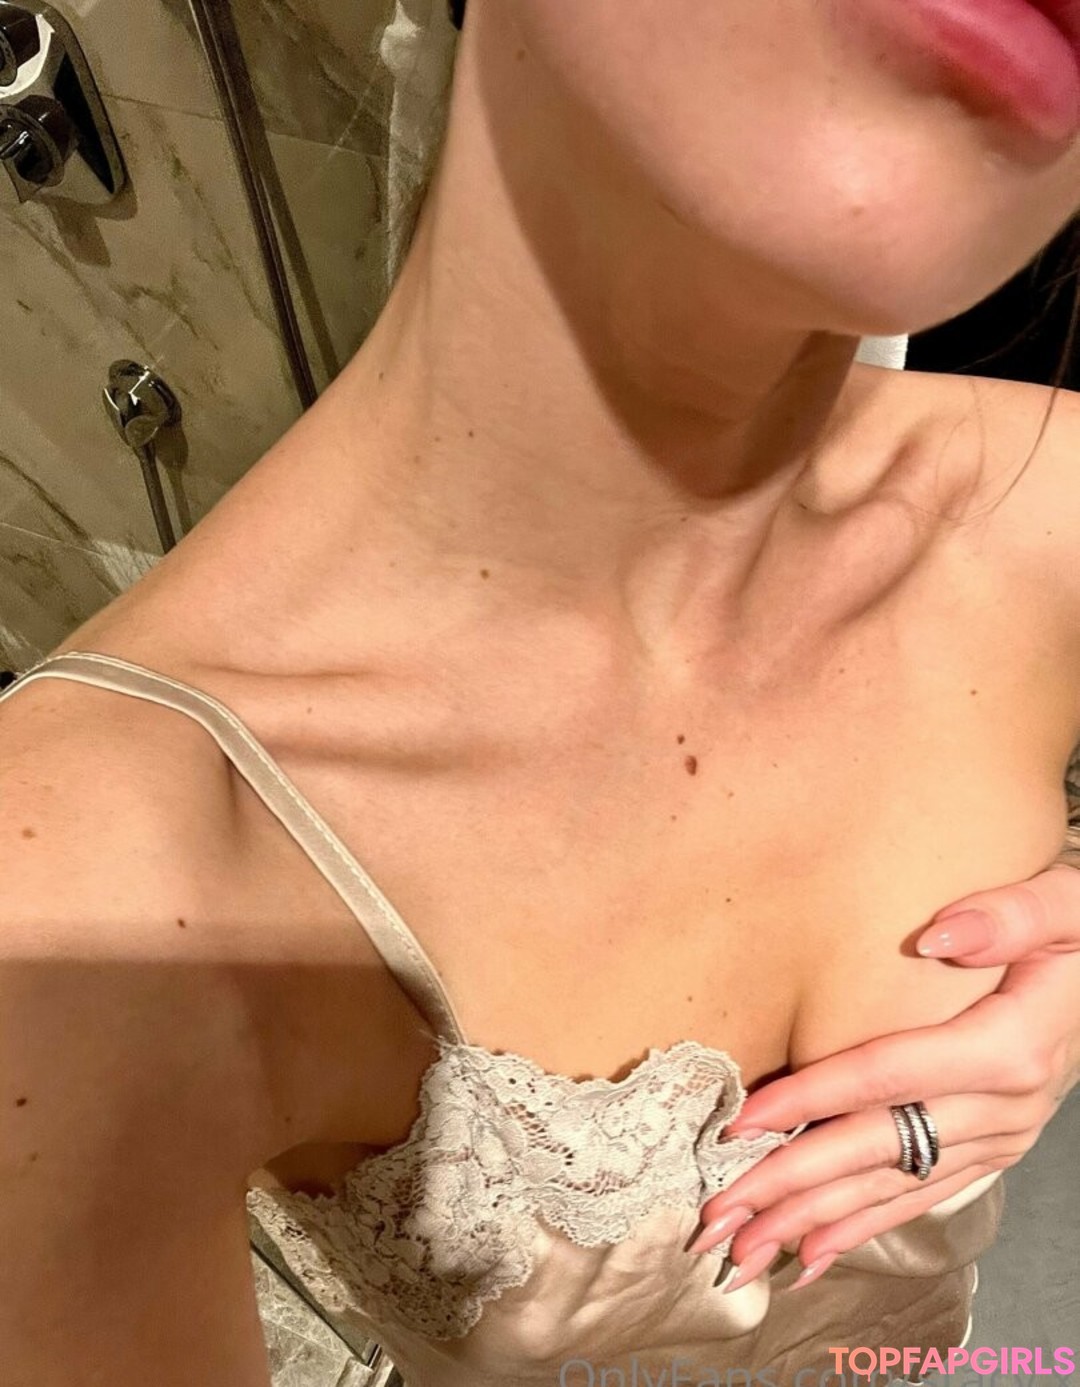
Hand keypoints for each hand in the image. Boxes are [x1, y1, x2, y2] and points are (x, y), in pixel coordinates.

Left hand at [690, 858, 1079, 1293]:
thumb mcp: (1066, 906)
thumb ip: (1008, 916)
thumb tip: (936, 938)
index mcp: (1008, 1048)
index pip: (887, 1076)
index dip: (811, 1099)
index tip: (742, 1120)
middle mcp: (1002, 1107)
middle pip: (876, 1149)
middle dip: (791, 1185)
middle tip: (717, 1214)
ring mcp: (999, 1136)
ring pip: (890, 1187)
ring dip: (812, 1221)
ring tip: (742, 1248)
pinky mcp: (994, 1148)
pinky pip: (921, 1196)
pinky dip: (863, 1227)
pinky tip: (812, 1252)